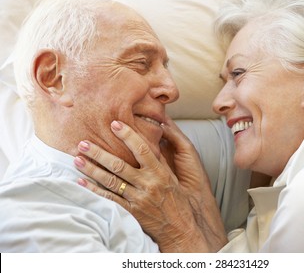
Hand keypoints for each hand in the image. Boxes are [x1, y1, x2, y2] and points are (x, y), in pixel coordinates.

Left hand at [74, 120, 225, 251]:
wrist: (180, 226)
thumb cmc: (178, 198)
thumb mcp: (173, 177)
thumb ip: (160, 159)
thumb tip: (151, 139)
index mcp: (159, 172)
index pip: (142, 149)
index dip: (128, 135)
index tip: (115, 124)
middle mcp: (148, 184)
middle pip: (119, 165)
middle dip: (99, 153)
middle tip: (83, 142)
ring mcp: (138, 199)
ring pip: (111, 181)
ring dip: (92, 169)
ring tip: (77, 159)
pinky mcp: (131, 211)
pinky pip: (109, 199)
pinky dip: (94, 190)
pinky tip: (81, 182)